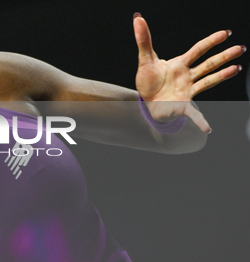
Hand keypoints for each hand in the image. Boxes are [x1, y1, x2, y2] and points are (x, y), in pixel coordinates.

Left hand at [133, 13, 245, 131]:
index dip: (210, 42)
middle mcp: (188, 77)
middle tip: (241, 48)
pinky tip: (208, 128)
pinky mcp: (183, 106)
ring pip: (208, 82)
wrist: (146, 102)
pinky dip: (201, 121)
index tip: (225, 33)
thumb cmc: (150, 81)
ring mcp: (188, 91)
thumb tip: (138, 18)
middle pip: (208, 64)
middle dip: (224, 56)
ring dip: (222, 76)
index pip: (198, 50)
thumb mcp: (145, 60)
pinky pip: (193, 114)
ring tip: (237, 68)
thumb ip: (144, 40)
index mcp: (180, 64)